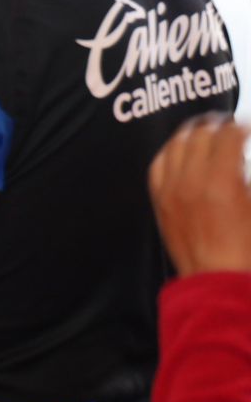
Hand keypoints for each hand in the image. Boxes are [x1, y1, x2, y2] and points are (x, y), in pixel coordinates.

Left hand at [149, 113, 250, 275]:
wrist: (217, 277)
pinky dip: (170, 152)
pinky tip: (180, 150)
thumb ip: (244, 175)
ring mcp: (170, 189)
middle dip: (216, 124)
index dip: (239, 126)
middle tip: (227, 124)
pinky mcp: (159, 200)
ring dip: (192, 133)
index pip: (226, 135)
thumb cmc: (246, 248)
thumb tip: (239, 156)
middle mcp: (190, 180)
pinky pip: (158, 164)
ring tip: (204, 131)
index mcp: (221, 181)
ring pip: (175, 145)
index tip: (245, 126)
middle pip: (199, 134)